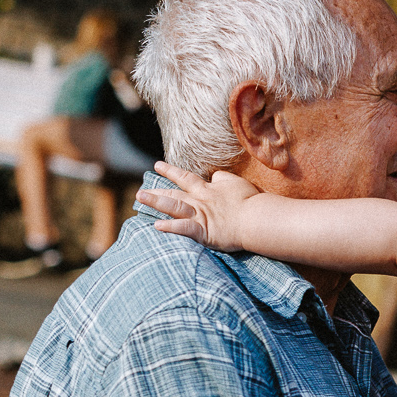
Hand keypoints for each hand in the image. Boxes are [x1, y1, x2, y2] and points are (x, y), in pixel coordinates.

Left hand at [139, 162, 262, 252]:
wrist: (256, 217)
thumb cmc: (250, 200)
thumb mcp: (235, 182)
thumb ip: (222, 179)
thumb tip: (214, 177)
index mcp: (208, 189)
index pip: (185, 177)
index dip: (171, 171)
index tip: (157, 166)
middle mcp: (200, 201)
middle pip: (174, 194)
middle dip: (156, 192)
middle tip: (140, 193)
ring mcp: (200, 215)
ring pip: (174, 206)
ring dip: (156, 202)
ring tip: (140, 198)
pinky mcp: (204, 231)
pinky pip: (184, 228)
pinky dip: (171, 228)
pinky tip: (157, 227)